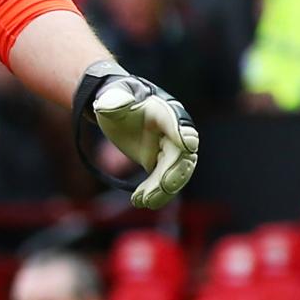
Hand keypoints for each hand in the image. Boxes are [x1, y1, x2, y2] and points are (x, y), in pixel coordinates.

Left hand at [78, 63, 199, 208]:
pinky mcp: (160, 160)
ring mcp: (169, 147)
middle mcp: (173, 131)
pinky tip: (139, 201)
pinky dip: (153, 191)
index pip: (177, 122)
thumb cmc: (115, 98)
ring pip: (173, 172)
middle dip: (172, 173)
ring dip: (162, 189)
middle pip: (180, 155)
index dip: (183, 133)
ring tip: (144, 202)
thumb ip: (114, 101)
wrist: (117, 107)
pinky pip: (161, 179)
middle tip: (160, 188)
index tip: (189, 145)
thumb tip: (109, 104)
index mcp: (163, 111)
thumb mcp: (112, 98)